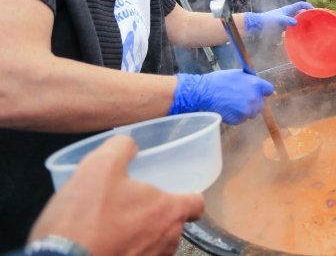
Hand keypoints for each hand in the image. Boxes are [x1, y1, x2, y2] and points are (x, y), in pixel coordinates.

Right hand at [28, 135, 203, 255]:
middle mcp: (168, 241)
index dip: (187, 196)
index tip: (173, 192)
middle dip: (155, 215)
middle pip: (173, 224)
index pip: (197, 204)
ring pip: (155, 243)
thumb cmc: (84, 218)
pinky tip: (104, 243)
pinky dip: (127, 250)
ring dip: (141, 234)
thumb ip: (121, 148)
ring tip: (112, 226)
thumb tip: (129, 144)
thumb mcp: (99, 167)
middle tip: (129, 206)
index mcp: (169, 212)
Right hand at [170, 69, 274, 123]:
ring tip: (233, 104)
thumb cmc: (219, 81)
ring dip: (246, 110)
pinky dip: (237, 116)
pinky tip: (228, 109)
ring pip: (252, 112)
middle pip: (261, 103)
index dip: (263, 91)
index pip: (268, 90)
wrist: (204, 93)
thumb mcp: (238, 74)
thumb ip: (250, 80)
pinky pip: (242, 119)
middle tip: (241, 99)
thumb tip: (255, 84)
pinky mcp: (239, 119)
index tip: (259, 92)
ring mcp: (247, 110)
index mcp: (255, 84)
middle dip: (254, 102)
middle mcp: (254, 98)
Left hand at [243, 1, 313, 35]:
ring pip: (298, 19)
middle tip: (315, 20)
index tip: (315, 10)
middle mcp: (289, 13)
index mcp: (289, 9)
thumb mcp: (278, 20)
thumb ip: (287, 20)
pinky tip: (301, 33)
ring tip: (311, 28)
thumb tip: (296, 22)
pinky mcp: (284, 26)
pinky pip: (294, 26)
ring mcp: (287, 19)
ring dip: (303, 22)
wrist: (259, 25)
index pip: (301, 4)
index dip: (308, 5)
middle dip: (308, 15)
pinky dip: (298, 28)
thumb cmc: (268, 20)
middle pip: (301, 12)